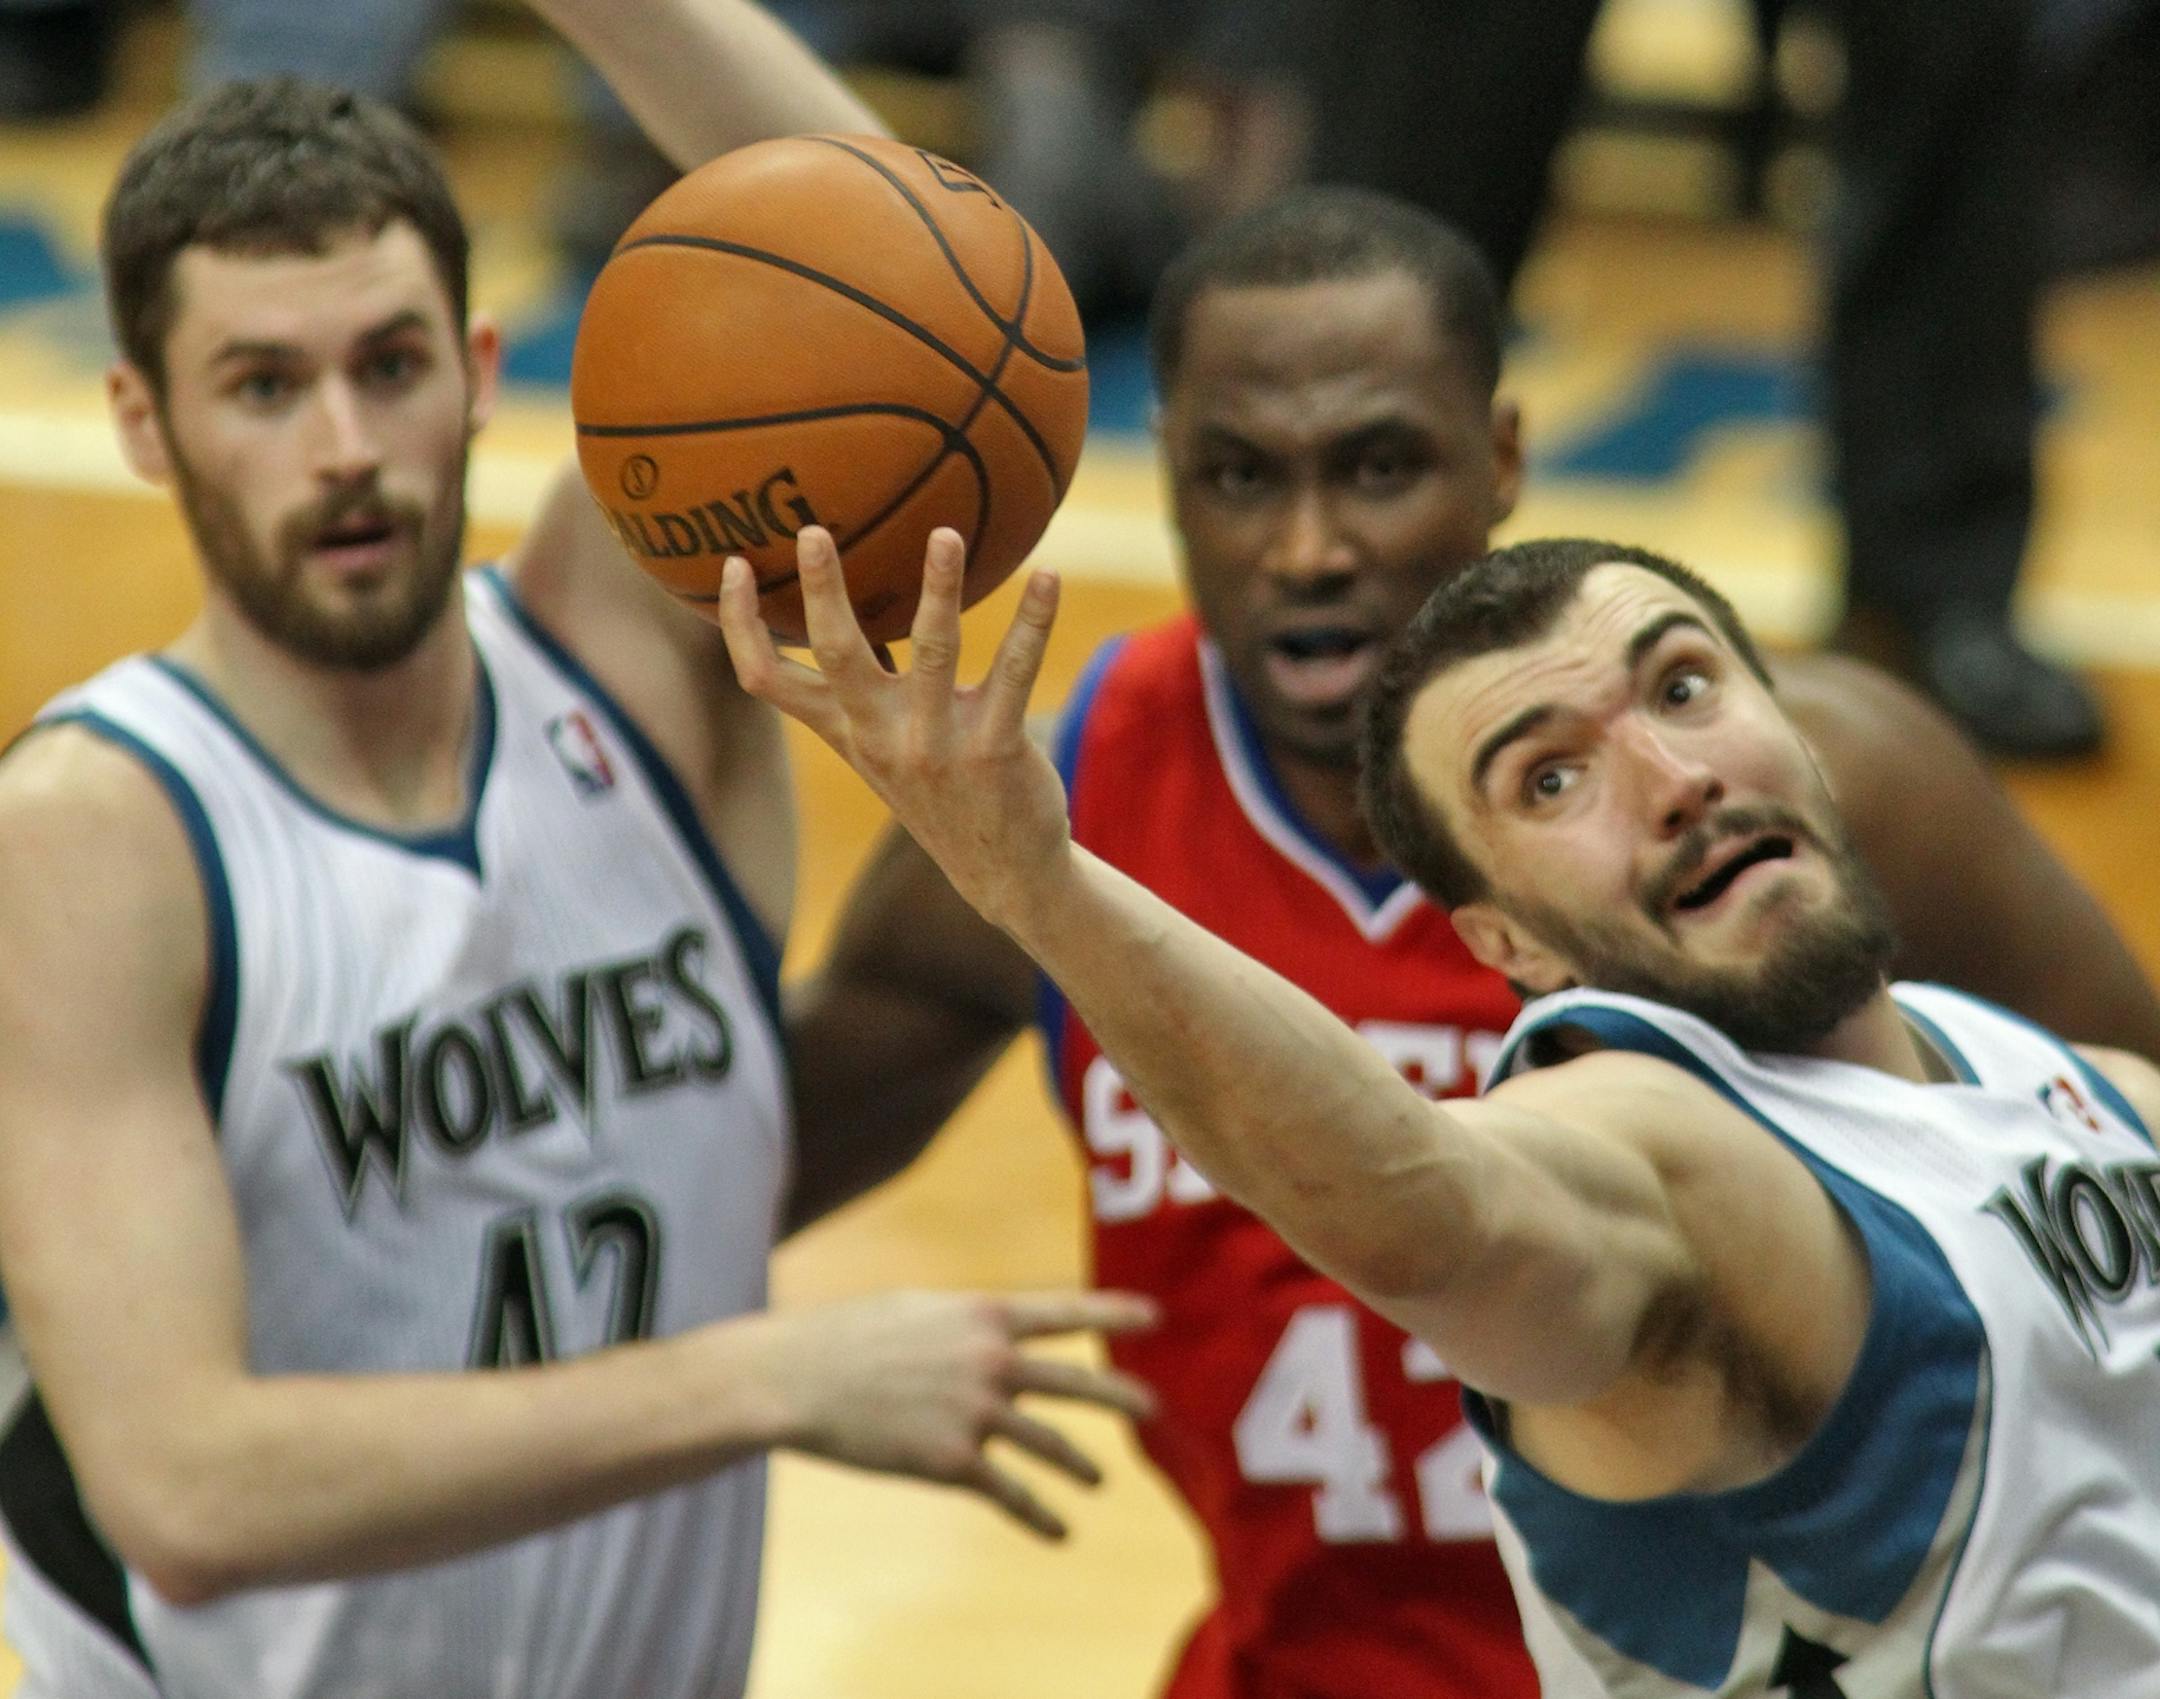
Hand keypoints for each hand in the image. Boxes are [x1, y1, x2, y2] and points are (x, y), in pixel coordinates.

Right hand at [716, 527, 1073, 929]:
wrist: (1004, 871)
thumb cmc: (942, 788)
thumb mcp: (886, 746)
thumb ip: (863, 691)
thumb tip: (854, 602)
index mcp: (846, 729)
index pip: (766, 679)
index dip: (740, 623)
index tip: (735, 562)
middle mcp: (881, 735)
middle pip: (836, 653)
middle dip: (822, 590)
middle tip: (814, 531)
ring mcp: (937, 743)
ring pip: (935, 649)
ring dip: (940, 587)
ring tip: (945, 533)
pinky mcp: (994, 748)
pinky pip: (1014, 669)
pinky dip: (1034, 619)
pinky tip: (1049, 577)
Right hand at [752, 1288, 1158, 1538]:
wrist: (798, 1378)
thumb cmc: (850, 1336)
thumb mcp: (919, 1309)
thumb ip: (967, 1325)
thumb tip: (997, 1339)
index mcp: (985, 1316)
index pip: (1066, 1312)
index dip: (1113, 1314)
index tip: (1154, 1317)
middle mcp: (992, 1362)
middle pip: (1076, 1382)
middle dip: (1121, 1397)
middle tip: (1155, 1409)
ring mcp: (977, 1413)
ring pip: (1051, 1446)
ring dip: (1081, 1467)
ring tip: (1100, 1482)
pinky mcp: (953, 1462)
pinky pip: (1012, 1494)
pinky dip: (1041, 1516)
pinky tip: (1061, 1532)